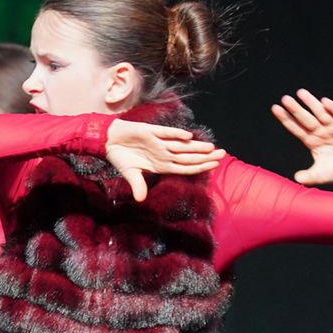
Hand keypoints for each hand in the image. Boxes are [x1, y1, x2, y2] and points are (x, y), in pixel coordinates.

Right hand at [104, 119, 221, 201]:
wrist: (109, 141)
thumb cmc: (121, 156)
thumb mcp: (130, 173)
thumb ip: (138, 185)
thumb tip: (140, 200)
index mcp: (161, 164)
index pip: (185, 167)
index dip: (200, 167)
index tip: (215, 166)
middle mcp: (163, 153)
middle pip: (188, 157)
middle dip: (205, 156)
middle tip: (223, 154)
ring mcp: (158, 142)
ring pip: (181, 146)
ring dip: (195, 146)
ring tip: (211, 147)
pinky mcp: (150, 132)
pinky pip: (165, 133)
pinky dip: (175, 134)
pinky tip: (188, 136)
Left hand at [271, 90, 332, 185]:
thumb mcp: (323, 175)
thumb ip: (310, 176)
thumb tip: (297, 179)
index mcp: (313, 141)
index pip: (297, 128)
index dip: (286, 119)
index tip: (275, 108)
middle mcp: (322, 131)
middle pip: (306, 119)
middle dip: (296, 109)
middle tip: (285, 99)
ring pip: (321, 113)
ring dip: (312, 104)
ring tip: (301, 93)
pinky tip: (325, 102)